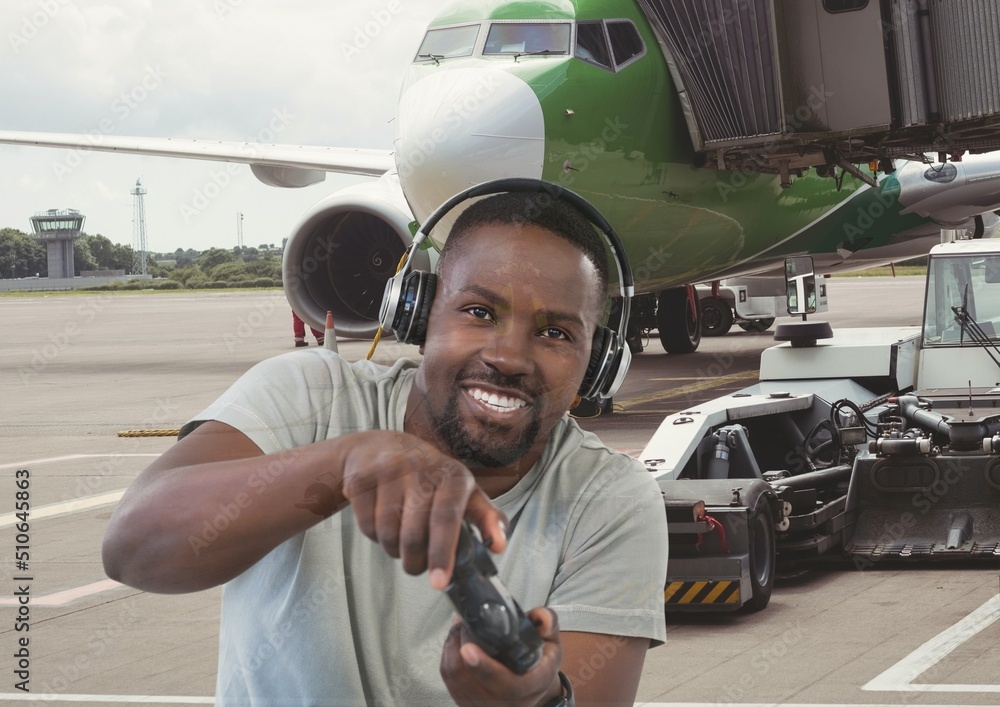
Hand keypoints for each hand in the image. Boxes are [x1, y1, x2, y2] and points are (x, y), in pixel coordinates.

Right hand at [339, 430, 506, 586]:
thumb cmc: (429, 478)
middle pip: (414, 535)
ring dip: (394, 550)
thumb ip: (486, 518)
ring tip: (400, 538)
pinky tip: (381, 520)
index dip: (443, 553)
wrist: (379, 448)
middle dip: (415, 562)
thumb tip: (499, 546)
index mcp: (452, 475)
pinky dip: (374, 535)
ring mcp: (389, 470)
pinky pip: (367, 527)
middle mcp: (421, 467)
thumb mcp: (462, 491)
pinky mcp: (362, 478)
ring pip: (388, 535)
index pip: (447, 519)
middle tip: (416, 566)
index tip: (439, 582)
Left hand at [440, 607, 563, 706]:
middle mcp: (508, 702)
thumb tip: (541, 616)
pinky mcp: (469, 704)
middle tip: (463, 623)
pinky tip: (455, 643)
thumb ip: (548, 624)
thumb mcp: (552, 643)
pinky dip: (448, 658)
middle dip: (460, 646)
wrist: (533, 689)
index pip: (508, 685)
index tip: (469, 648)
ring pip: (455, 678)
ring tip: (459, 628)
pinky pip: (449, 682)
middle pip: (471, 680)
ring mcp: (486, 706)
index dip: (485, 667)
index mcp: (532, 686)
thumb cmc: (540, 664)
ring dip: (451, 648)